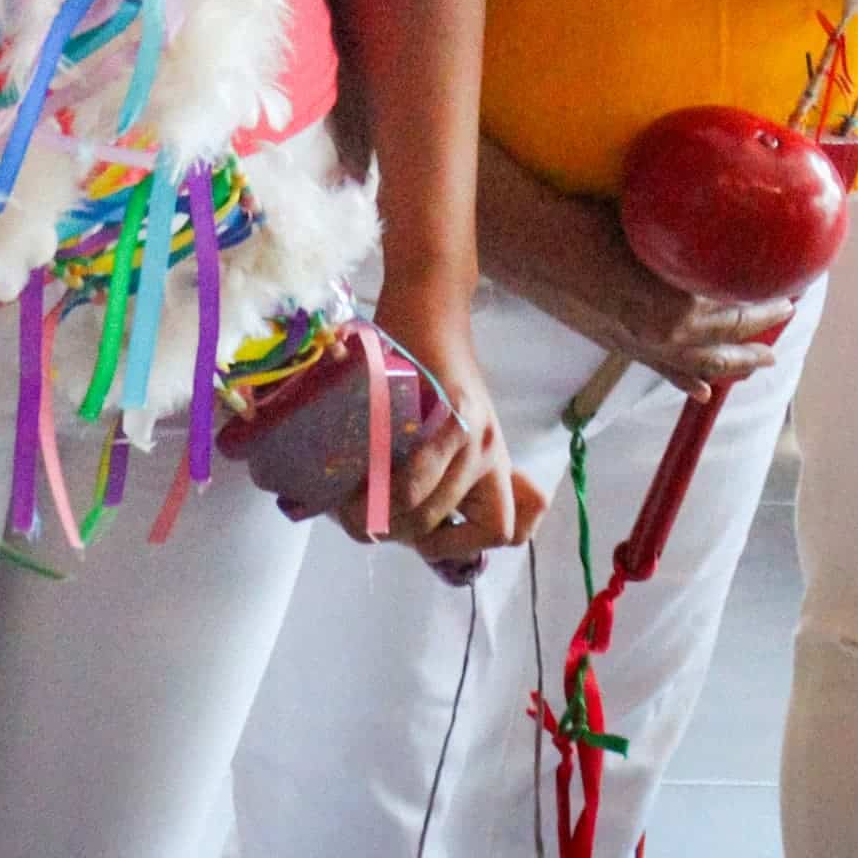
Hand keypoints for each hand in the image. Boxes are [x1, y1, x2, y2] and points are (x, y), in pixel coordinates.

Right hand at [370, 291, 521, 566]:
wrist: (430, 309)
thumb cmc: (429, 369)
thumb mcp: (450, 426)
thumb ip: (442, 473)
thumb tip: (400, 528)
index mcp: (495, 464)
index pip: (505, 533)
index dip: (464, 548)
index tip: (424, 541)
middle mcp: (492, 456)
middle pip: (449, 528)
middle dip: (401, 534)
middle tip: (365, 520)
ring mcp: (477, 437)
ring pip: (432, 508)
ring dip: (387, 514)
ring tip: (352, 506)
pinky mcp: (455, 415)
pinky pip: (423, 474)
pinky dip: (392, 486)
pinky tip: (362, 481)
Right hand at [486, 187, 794, 392]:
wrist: (537, 243)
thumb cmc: (591, 221)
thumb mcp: (656, 224)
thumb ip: (693, 236)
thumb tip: (726, 225)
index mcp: (680, 304)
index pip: (739, 310)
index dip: (767, 302)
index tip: (790, 290)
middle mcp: (667, 334)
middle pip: (726, 342)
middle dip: (758, 336)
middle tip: (785, 318)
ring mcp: (643, 345)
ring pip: (699, 365)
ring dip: (732, 365)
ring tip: (756, 363)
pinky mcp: (620, 346)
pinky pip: (662, 372)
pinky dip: (685, 382)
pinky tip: (700, 392)